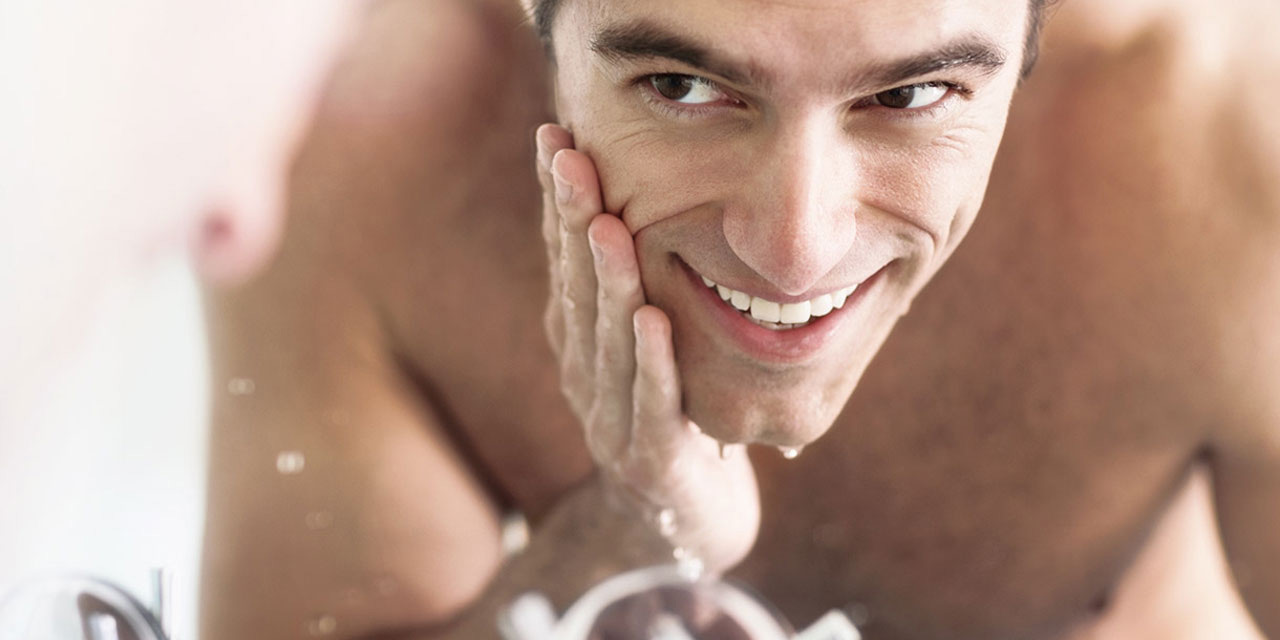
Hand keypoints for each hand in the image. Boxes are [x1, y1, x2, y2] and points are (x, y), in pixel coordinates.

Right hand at [535, 124, 758, 574]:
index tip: (556, 136)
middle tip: (569, 158)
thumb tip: (619, 194)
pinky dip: (652, 361)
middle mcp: (584, 373)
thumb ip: (627, 285)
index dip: (557, 201)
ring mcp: (611, 418)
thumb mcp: (642, 342)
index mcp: (580, 341)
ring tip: (605, 226)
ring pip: (608, 342)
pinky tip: (652, 320)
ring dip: (607, 283)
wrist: (684, 516)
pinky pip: (650, 403)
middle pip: (576, 289)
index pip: (564, 259)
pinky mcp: (651, 458)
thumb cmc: (669, 412)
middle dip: (571, 221)